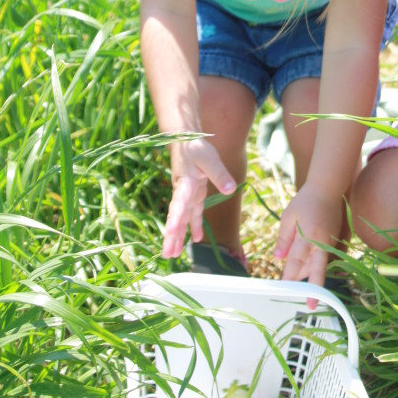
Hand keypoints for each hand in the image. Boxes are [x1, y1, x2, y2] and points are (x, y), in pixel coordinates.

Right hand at [162, 137, 236, 258]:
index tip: (172, 231)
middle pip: (176, 216)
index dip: (176, 217)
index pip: (179, 202)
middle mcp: (183, 192)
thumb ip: (219, 173)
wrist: (186, 141)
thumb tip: (230, 190)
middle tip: (167, 255)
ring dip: (178, 236)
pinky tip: (195, 239)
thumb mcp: (209, 158)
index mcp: (185, 183)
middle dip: (172, 236)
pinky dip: (193, 226)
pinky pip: (192, 214)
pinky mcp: (193, 195)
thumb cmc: (196, 147)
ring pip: (181, 219)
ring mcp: (187, 195)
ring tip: (172, 256)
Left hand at [273, 184, 342, 286]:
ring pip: (319, 266)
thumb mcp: (289, 217)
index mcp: (308, 235)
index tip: (284, 288)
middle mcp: (322, 242)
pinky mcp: (335, 242)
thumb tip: (278, 259)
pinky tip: (304, 267)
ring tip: (293, 277)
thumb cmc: (305, 201)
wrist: (328, 188)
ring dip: (307, 274)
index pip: (296, 261)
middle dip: (313, 289)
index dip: (290, 276)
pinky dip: (313, 265)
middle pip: (317, 270)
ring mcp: (331, 243)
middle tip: (309, 305)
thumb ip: (284, 239)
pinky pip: (323, 258)